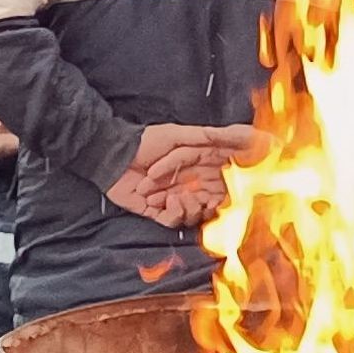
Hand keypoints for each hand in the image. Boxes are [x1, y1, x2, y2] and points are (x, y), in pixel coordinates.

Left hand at [104, 123, 256, 226]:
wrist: (113, 157)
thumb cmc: (145, 142)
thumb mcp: (178, 134)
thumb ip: (208, 136)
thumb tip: (240, 132)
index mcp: (194, 168)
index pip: (217, 184)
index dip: (225, 190)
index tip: (228, 192)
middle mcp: (185, 185)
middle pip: (208, 203)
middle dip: (208, 203)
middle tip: (204, 198)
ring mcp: (171, 199)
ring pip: (193, 214)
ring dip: (189, 208)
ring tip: (178, 197)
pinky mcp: (156, 211)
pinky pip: (173, 220)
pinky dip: (173, 213)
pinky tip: (168, 200)